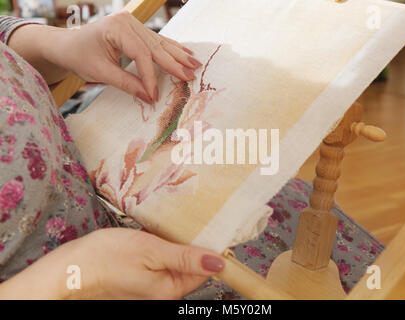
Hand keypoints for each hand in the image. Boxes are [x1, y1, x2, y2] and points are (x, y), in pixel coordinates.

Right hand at [0, 228, 223, 298]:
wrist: (69, 269)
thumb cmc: (106, 259)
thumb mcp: (151, 251)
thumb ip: (185, 258)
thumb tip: (219, 264)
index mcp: (169, 289)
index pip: (203, 270)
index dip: (208, 249)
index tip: (211, 227)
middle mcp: (163, 291)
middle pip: (189, 265)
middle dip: (190, 243)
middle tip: (186, 221)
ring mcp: (150, 284)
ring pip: (174, 260)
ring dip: (174, 242)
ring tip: (169, 224)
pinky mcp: (139, 277)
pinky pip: (159, 260)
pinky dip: (160, 245)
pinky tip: (154, 232)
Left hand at [8, 11, 201, 102]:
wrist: (67, 45)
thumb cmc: (79, 57)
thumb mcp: (101, 73)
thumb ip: (127, 83)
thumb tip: (149, 97)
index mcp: (116, 28)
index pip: (141, 54)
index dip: (150, 76)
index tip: (155, 95)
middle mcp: (127, 22)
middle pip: (155, 46)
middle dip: (174, 63)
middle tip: (190, 77)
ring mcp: (132, 24)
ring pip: (159, 43)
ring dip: (177, 55)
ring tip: (194, 64)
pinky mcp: (135, 29)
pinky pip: (156, 41)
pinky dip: (171, 49)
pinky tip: (185, 52)